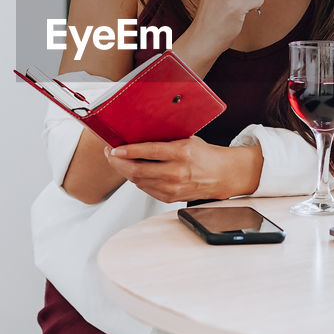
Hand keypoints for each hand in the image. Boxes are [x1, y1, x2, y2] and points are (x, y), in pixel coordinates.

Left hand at [104, 137, 260, 202]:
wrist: (223, 175)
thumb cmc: (205, 155)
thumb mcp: (187, 140)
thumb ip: (165, 140)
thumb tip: (139, 135)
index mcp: (181, 153)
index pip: (148, 152)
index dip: (127, 151)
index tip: (114, 148)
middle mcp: (176, 173)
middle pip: (137, 170)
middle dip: (118, 162)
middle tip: (111, 154)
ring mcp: (172, 188)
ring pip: (138, 181)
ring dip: (125, 171)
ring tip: (119, 162)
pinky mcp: (170, 198)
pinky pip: (146, 189)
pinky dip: (137, 180)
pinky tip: (135, 172)